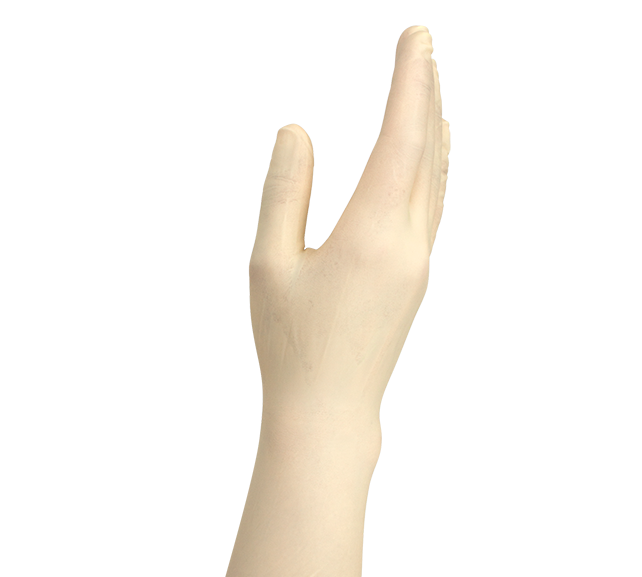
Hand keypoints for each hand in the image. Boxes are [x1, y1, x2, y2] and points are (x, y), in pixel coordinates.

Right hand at [249, 26, 449, 429]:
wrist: (328, 408)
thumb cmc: (291, 343)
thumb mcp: (271, 264)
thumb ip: (286, 194)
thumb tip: (297, 136)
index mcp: (371, 234)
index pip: (401, 140)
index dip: (410, 84)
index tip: (414, 40)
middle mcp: (406, 243)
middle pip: (426, 153)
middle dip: (425, 96)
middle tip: (421, 50)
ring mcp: (416, 263)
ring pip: (432, 182)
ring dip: (432, 132)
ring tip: (431, 95)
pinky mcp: (413, 279)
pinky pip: (426, 209)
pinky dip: (427, 171)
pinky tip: (424, 163)